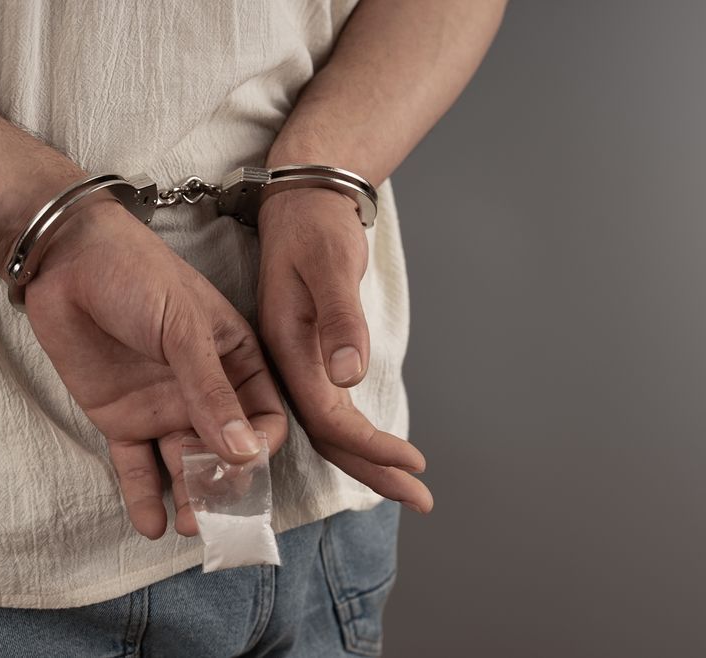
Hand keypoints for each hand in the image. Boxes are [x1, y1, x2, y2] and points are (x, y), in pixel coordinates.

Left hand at [22, 199, 286, 538]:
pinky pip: (137, 466)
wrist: (66, 261)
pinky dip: (144, 496)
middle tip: (212, 510)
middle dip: (225, 483)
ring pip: (184, 464)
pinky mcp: (122, 419)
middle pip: (227, 450)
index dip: (260, 444)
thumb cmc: (138, 276)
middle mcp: (205, 390)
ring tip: (187, 525)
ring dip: (190, 497)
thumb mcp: (184, 328)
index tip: (246, 463)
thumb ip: (211, 392)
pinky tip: (151, 523)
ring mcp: (163, 407)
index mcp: (236, 360)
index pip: (264, 416)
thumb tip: (245, 451)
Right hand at [257, 188, 433, 513]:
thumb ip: (340, 320)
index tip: (412, 464)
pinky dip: (356, 435)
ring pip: (326, 427)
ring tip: (407, 485)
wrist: (301, 204)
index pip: (326, 416)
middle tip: (420, 500)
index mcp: (285, 347)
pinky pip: (327, 409)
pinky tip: (376, 448)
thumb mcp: (332, 265)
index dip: (368, 446)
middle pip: (326, 436)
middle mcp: (285, 364)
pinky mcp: (305, 358)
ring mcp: (293, 363)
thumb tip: (350, 377)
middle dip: (373, 471)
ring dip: (366, 459)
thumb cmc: (318, 229)